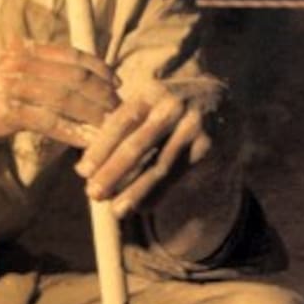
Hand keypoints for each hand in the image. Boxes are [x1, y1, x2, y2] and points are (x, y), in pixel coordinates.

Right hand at [0, 41, 118, 146]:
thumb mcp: (1, 68)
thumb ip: (29, 65)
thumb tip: (62, 74)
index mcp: (22, 50)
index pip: (71, 54)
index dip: (99, 68)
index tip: (116, 82)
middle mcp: (20, 63)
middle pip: (74, 76)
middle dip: (102, 93)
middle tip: (119, 108)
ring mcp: (13, 87)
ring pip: (67, 99)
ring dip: (93, 114)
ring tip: (110, 127)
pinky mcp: (7, 112)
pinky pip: (50, 122)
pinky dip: (73, 132)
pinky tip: (87, 143)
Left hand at [76, 79, 213, 218]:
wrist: (220, 103)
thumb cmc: (168, 108)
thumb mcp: (147, 106)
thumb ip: (119, 129)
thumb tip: (83, 169)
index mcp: (150, 93)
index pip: (120, 122)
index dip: (100, 148)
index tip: (83, 171)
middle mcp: (171, 107)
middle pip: (137, 145)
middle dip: (113, 172)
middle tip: (93, 194)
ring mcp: (192, 127)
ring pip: (158, 166)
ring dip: (135, 191)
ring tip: (116, 210)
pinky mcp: (206, 147)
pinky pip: (176, 175)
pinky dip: (157, 194)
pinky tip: (142, 208)